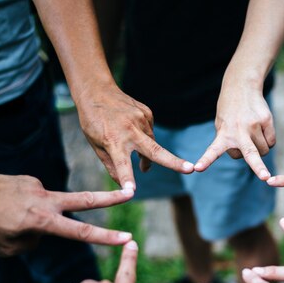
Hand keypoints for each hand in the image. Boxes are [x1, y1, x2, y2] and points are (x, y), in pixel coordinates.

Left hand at [0, 173, 132, 256]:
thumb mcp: (7, 248)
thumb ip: (33, 243)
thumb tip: (43, 233)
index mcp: (40, 221)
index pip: (81, 232)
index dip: (106, 238)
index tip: (127, 238)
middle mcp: (45, 201)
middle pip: (85, 200)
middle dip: (110, 197)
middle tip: (130, 192)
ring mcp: (38, 186)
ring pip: (49, 209)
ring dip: (35, 218)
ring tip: (6, 217)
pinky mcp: (30, 179)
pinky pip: (35, 201)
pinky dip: (25, 208)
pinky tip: (7, 207)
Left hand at [76, 81, 193, 189]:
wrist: (97, 90)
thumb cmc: (93, 121)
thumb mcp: (96, 145)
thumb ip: (111, 165)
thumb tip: (123, 185)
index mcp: (113, 141)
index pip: (121, 164)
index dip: (127, 178)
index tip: (131, 192)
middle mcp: (130, 131)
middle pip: (155, 151)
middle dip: (174, 162)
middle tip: (190, 169)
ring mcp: (141, 120)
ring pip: (152, 144)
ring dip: (148, 153)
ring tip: (136, 154)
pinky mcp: (147, 113)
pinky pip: (150, 132)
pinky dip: (144, 136)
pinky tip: (132, 129)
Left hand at [194, 82, 274, 179]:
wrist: (242, 86)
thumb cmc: (230, 112)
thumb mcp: (221, 125)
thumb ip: (229, 143)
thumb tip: (248, 157)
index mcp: (223, 134)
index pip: (212, 150)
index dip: (206, 160)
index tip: (197, 168)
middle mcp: (239, 131)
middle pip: (250, 153)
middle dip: (258, 167)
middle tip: (265, 177)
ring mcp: (254, 125)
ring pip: (263, 151)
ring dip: (260, 149)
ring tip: (252, 135)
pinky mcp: (266, 120)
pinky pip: (271, 141)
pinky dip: (268, 140)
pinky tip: (261, 129)